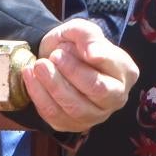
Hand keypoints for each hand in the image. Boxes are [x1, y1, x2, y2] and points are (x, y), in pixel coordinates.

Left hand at [23, 19, 135, 133]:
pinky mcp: (72, 125)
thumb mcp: (80, 30)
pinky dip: (39, 95)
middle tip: (54, 56)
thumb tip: (92, 53)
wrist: (55, 61)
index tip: (85, 50)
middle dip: (73, 72)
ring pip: (74, 107)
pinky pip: (54, 115)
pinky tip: (30, 76)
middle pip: (98, 90)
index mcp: (125, 71)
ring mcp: (95, 115)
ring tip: (39, 65)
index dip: (100, 58)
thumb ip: (87, 35)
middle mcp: (115, 98)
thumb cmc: (74, 45)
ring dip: (53, 85)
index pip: (115, 66)